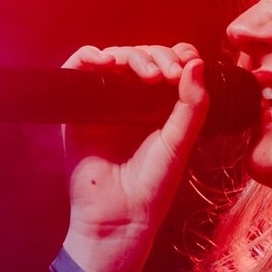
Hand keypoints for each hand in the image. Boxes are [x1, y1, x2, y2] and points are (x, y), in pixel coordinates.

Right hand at [59, 43, 210, 271]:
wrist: (120, 217)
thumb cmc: (152, 186)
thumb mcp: (180, 142)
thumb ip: (193, 104)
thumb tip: (195, 62)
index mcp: (160, 105)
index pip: (167, 62)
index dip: (176, 54)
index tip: (186, 63)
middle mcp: (131, 100)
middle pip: (141, 55)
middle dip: (157, 56)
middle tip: (167, 75)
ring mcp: (103, 103)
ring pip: (113, 58)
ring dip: (130, 56)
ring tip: (147, 75)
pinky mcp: (78, 109)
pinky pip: (76, 70)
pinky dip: (87, 56)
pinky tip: (104, 61)